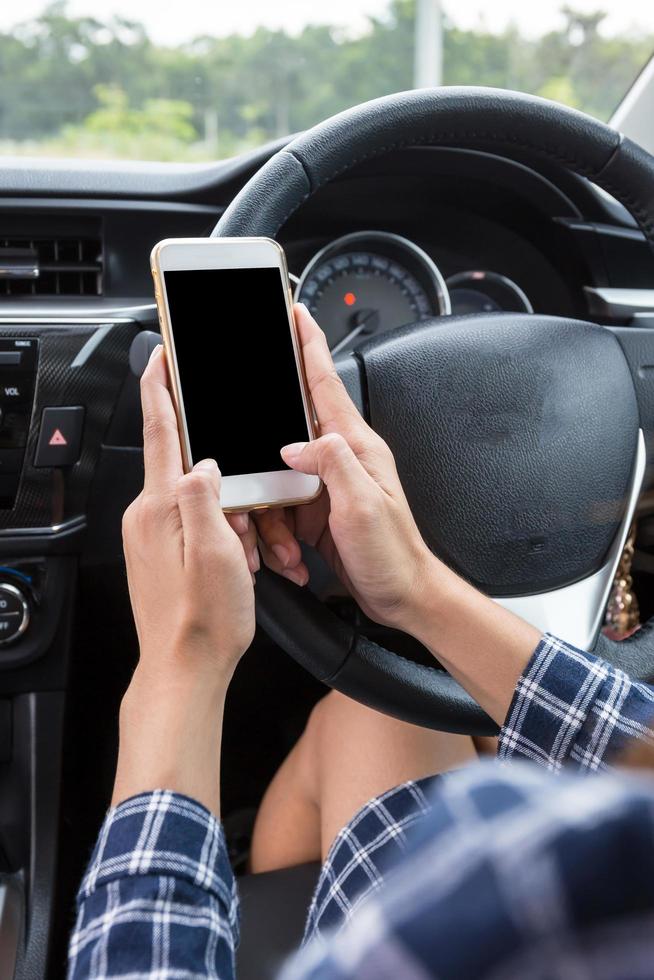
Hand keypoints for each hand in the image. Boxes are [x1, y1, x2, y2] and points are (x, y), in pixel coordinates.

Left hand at [122, 345, 255, 683]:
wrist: (185, 668)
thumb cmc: (204, 621)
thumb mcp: (216, 553)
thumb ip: (206, 497)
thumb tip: (203, 461)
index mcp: (160, 507)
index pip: (157, 431)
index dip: (159, 388)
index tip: (160, 356)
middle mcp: (148, 516)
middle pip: (183, 463)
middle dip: (219, 470)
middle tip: (241, 505)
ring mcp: (152, 535)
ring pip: (195, 496)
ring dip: (225, 511)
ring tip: (247, 552)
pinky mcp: (161, 551)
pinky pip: (194, 522)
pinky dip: (221, 530)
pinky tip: (238, 558)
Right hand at [254, 304, 433, 631]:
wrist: (403, 596)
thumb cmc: (393, 555)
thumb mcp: (362, 504)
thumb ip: (331, 462)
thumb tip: (296, 441)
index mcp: (355, 447)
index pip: (326, 384)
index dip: (309, 346)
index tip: (294, 314)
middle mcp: (340, 460)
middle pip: (287, 432)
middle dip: (263, 452)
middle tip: (262, 480)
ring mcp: (326, 486)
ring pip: (274, 478)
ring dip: (270, 517)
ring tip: (288, 549)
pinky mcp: (316, 511)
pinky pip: (279, 509)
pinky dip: (276, 536)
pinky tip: (290, 558)